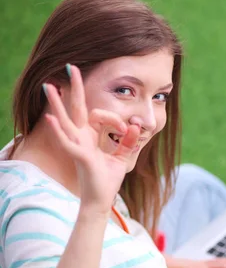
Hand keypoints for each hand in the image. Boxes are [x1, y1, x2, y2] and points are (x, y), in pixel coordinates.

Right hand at [44, 64, 139, 209]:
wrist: (101, 201)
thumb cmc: (107, 180)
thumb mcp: (122, 158)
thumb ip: (127, 142)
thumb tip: (135, 126)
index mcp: (90, 137)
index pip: (99, 116)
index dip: (116, 120)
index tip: (128, 130)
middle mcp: (81, 139)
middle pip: (76, 108)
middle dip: (74, 88)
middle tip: (71, 66)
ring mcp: (78, 146)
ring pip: (66, 121)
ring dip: (57, 103)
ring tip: (48, 86)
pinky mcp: (80, 157)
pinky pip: (67, 142)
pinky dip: (59, 130)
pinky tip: (51, 118)